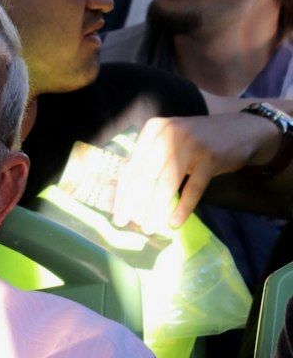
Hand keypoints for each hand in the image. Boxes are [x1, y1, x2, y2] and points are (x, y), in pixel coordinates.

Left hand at [111, 110, 280, 232]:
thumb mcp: (170, 142)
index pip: (132, 165)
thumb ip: (150, 159)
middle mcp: (168, 133)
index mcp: (153, 130)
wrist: (240, 130)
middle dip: (133, 202)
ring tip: (148, 227)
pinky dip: (183, 207)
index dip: (123, 191)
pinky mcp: (210, 157)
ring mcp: (190, 144)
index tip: (117, 212)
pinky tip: (174, 222)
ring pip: (166, 182)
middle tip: (125, 223)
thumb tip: (127, 192)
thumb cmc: (198, 141)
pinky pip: (193, 188)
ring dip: (155, 208)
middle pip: (145, 174)